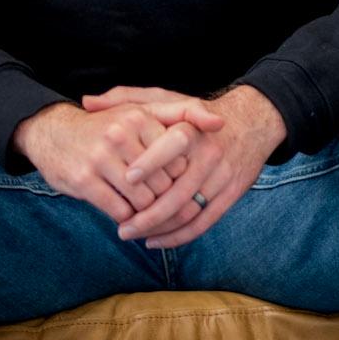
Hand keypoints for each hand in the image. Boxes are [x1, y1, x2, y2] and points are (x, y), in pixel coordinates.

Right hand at [12, 91, 224, 226]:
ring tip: (146, 212)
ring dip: (147, 213)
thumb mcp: (142, 110)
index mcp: (140, 116)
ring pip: (142, 199)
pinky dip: (127, 219)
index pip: (178, 159)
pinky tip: (126, 217)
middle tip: (165, 206)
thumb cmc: (106, 126)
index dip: (181, 178)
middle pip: (162, 182)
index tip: (178, 184)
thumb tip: (220, 123)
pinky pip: (119, 210)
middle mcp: (121, 133)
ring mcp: (101, 157)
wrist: (52, 133)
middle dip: (166, 199)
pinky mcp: (85, 180)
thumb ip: (183, 113)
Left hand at [86, 84, 285, 248]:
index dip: (151, 161)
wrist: (252, 122)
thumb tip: (87, 102)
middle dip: (148, 214)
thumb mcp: (166, 99)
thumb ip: (126, 99)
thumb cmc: (196, 114)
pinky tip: (156, 240)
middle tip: (121, 228)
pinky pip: (204, 222)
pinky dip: (179, 236)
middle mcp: (210, 153)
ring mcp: (223, 175)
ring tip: (132, 235)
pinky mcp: (232, 193)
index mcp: (192, 128)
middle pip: (178, 191)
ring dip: (160, 229)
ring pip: (189, 211)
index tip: (128, 177)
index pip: (173, 144)